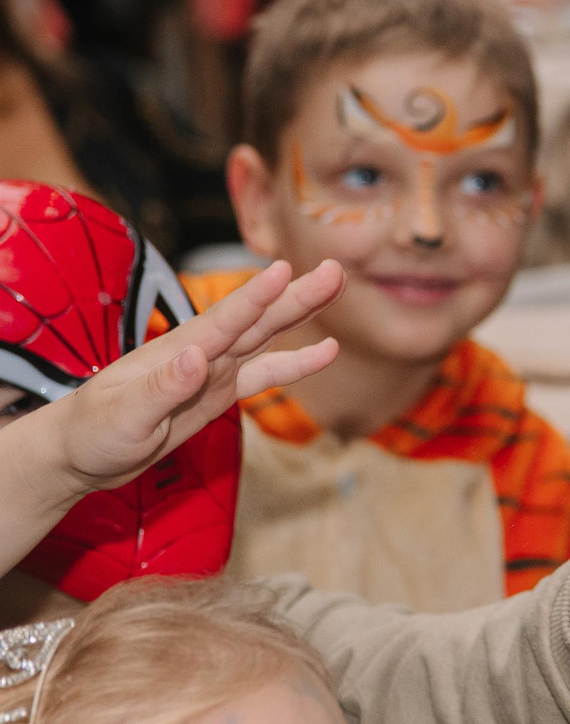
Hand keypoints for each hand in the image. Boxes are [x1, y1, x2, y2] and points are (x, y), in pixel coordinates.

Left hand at [26, 259, 342, 507]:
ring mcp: (213, 370)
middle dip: (294, 296)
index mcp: (175, 353)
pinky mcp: (220, 391)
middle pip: (255, 320)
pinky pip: (265, 374)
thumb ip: (162, 387)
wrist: (80, 453)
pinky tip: (327, 352)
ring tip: (335, 287)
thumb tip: (197, 357)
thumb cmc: (91, 434)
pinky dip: (296, 363)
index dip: (254, 298)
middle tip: (334, 270)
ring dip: (300, 312)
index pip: (222, 322)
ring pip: (265, 336)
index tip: (283, 271)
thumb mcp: (122, 417)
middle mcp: (200, 353)